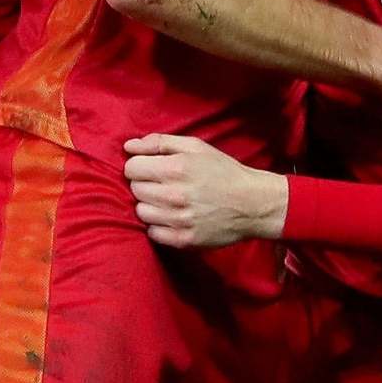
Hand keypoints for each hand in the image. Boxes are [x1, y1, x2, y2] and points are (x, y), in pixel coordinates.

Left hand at [123, 133, 287, 248]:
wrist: (253, 204)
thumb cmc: (223, 171)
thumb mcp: (195, 147)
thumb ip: (159, 142)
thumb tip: (128, 146)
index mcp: (176, 168)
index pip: (131, 168)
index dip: (139, 166)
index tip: (150, 169)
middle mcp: (174, 194)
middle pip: (134, 190)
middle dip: (144, 184)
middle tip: (162, 184)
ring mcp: (179, 220)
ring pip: (140, 212)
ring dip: (150, 205)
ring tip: (167, 201)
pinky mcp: (184, 240)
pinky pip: (152, 233)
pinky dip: (158, 225)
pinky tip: (172, 217)